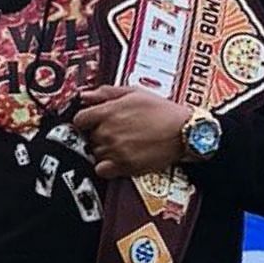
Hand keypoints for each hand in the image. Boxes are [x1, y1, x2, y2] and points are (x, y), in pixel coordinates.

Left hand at [72, 86, 189, 178]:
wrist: (184, 132)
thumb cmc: (163, 111)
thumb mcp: (135, 92)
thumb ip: (106, 93)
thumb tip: (84, 96)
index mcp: (109, 111)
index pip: (79, 120)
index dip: (86, 121)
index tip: (92, 123)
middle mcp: (109, 131)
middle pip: (89, 137)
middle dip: (99, 135)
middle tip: (116, 132)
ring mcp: (115, 150)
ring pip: (95, 153)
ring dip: (104, 150)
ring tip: (123, 144)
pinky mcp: (124, 166)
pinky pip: (101, 169)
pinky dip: (106, 166)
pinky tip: (118, 158)